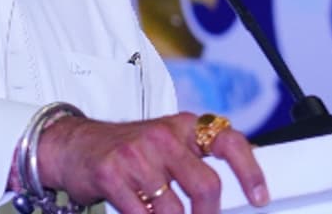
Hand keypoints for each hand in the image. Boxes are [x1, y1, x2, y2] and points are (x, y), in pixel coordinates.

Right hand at [36, 112, 267, 213]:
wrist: (71, 146)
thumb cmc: (124, 151)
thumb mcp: (164, 145)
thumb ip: (194, 161)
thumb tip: (233, 194)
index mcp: (183, 126)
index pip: (229, 141)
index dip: (250, 171)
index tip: (259, 197)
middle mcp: (162, 136)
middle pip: (206, 186)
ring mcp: (136, 154)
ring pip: (174, 210)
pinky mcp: (113, 174)